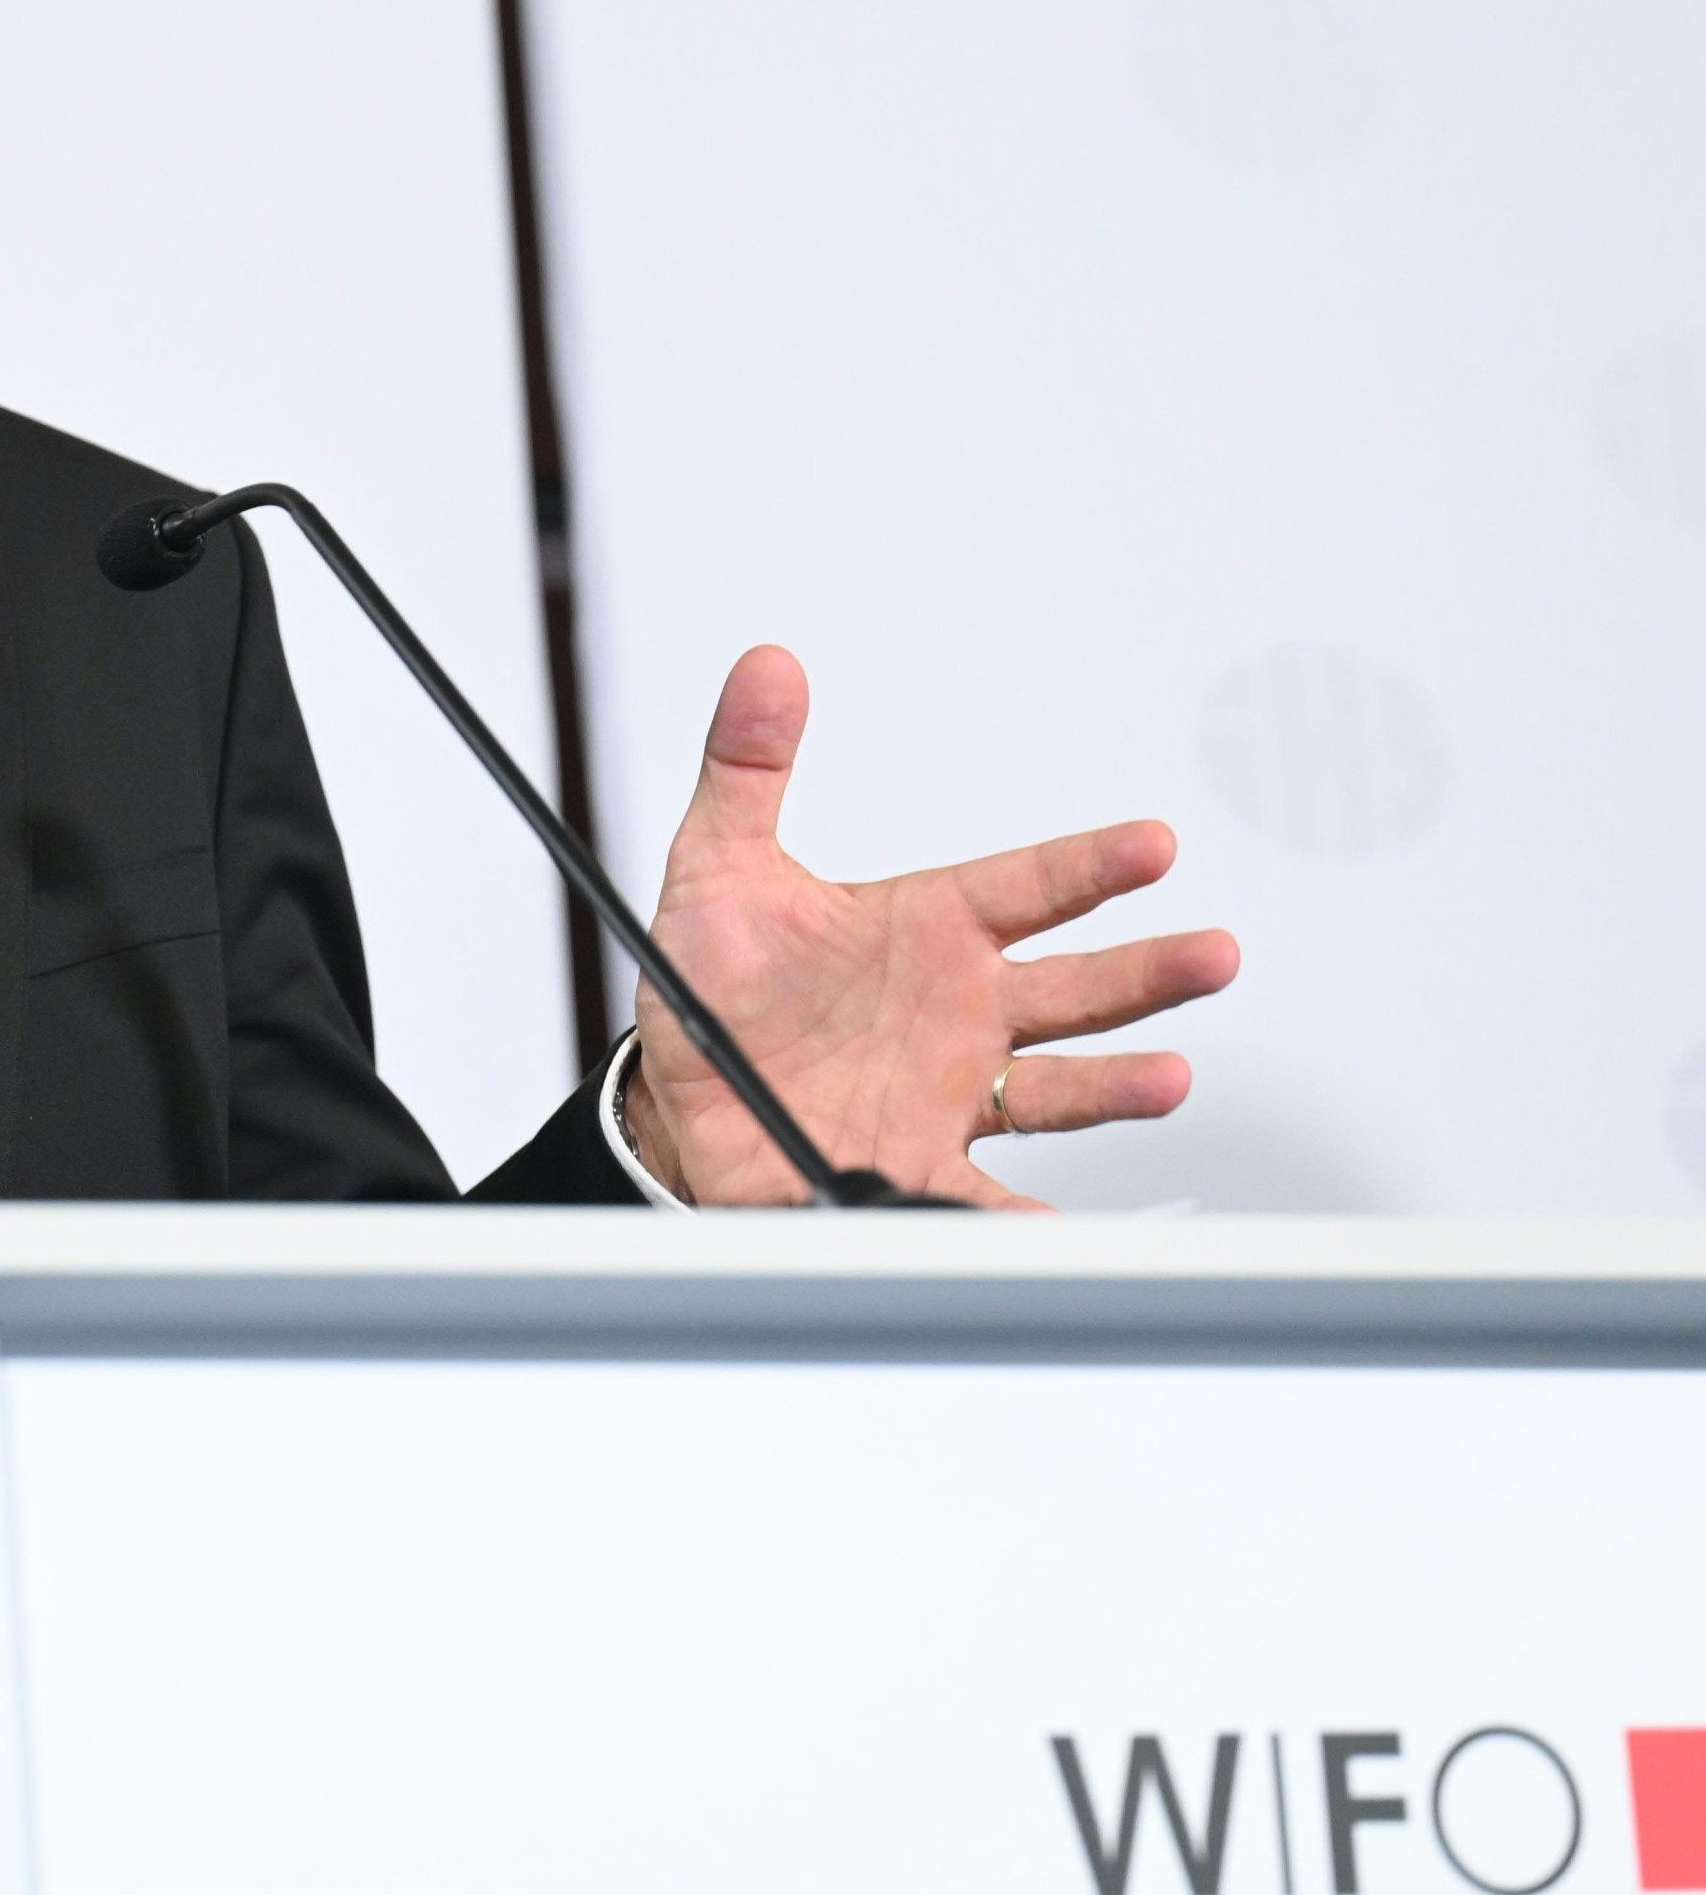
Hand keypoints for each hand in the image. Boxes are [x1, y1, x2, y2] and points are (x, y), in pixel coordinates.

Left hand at [623, 647, 1240, 1209]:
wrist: (682, 1094)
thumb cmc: (715, 981)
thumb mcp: (718, 866)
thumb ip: (747, 768)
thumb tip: (765, 669)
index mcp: (928, 927)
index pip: (1028, 885)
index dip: (1090, 865)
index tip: (1153, 845)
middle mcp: (959, 1008)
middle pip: (1074, 985)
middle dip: (1146, 970)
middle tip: (1211, 953)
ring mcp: (950, 1088)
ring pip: (1057, 1084)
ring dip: (1118, 1083)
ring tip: (1169, 1078)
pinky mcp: (919, 1160)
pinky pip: (980, 1192)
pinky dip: (1019, 1215)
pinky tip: (1053, 1225)